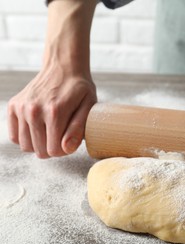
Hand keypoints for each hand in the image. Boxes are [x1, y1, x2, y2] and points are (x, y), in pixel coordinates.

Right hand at [7, 0, 96, 157]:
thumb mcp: (88, 107)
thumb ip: (78, 128)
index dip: (64, 150)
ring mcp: (21, 108)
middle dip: (53, 148)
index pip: (54, 150)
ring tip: (51, 132)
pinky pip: (14, 136)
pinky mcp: (13, 106)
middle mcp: (34, 110)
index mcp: (55, 111)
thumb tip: (67, 148)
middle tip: (62, 136)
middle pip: (40, 151)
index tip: (70, 141)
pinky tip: (38, 129)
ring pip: (25, 146)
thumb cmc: (80, 89)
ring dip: (39, 144)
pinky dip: (26, 137)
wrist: (64, 67)